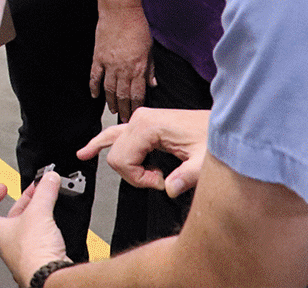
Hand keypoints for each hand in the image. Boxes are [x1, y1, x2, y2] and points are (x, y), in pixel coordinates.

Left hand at [0, 169, 70, 287]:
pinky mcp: (37, 259)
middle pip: (10, 218)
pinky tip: (56, 222)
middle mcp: (6, 244)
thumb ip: (44, 192)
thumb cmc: (33, 255)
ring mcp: (22, 253)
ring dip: (36, 213)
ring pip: (26, 228)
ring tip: (47, 202)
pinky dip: (46, 228)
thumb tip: (49, 178)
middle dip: (24, 202)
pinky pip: (39, 239)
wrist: (50, 277)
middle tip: (35, 191)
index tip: (0, 188)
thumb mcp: (38, 212)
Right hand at [78, 107, 210, 198]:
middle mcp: (138, 119)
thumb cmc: (212, 136)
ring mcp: (139, 120)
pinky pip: (115, 135)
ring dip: (129, 167)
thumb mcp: (204, 159)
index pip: (121, 160)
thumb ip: (188, 175)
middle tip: (161, 180)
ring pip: (113, 148)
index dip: (138, 179)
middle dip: (134, 175)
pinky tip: (87, 152)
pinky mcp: (143, 124)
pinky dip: (101, 144)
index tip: (162, 182)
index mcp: (147, 125)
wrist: (220, 123)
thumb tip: (170, 188)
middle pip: (116, 156)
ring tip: (147, 176)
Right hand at [87, 6, 155, 120]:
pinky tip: (95, 95)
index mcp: (138, 67)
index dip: (137, 106)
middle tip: (124, 120)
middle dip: (125, 109)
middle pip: (123, 95)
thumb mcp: (150, 48)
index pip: (138, 94)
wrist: (120, 11)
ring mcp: (109, 64)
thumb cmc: (137, 27)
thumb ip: (150, 68)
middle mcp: (123, 69)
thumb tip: (153, 84)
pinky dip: (94, 87)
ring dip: (111, 102)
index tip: (136, 115)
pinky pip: (95, 77)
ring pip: (109, 89)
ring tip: (113, 110)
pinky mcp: (98, 58)